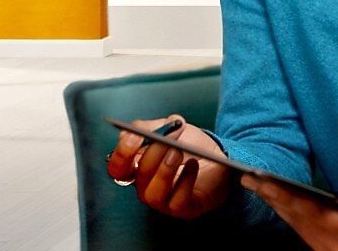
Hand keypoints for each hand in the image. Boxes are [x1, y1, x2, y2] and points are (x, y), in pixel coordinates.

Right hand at [105, 114, 232, 218]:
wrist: (220, 158)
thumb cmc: (191, 146)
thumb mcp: (169, 129)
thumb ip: (147, 128)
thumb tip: (127, 133)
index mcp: (137, 168)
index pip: (117, 168)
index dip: (122, 154)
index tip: (135, 137)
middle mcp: (146, 187)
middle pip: (138, 176)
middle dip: (153, 153)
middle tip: (169, 137)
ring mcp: (163, 201)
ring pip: (152, 194)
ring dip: (164, 170)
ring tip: (178, 152)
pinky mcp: (183, 209)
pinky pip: (177, 201)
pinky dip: (184, 181)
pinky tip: (193, 165)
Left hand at [242, 176, 337, 250]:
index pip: (308, 209)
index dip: (283, 193)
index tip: (263, 177)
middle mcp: (333, 247)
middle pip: (296, 218)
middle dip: (271, 196)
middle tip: (248, 176)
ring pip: (295, 226)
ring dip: (275, 205)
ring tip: (256, 184)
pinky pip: (301, 231)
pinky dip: (286, 215)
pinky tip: (277, 201)